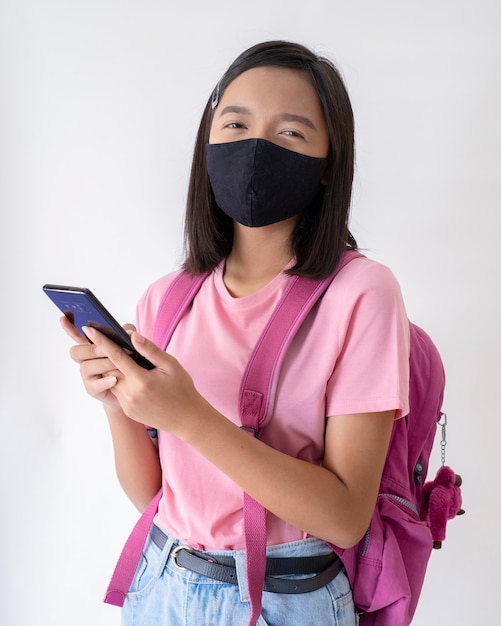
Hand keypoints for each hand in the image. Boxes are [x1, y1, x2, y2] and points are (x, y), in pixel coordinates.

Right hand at [60, 315, 129, 406]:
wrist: (135, 389)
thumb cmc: (130, 364)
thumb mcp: (131, 345)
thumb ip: (127, 333)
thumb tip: (127, 331)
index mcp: (92, 346)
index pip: (77, 335)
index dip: (69, 326)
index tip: (64, 316)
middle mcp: (86, 360)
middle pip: (77, 351)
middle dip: (94, 348)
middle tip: (109, 348)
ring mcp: (88, 375)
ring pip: (86, 366)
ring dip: (103, 363)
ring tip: (118, 364)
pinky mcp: (94, 389)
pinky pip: (94, 385)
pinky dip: (104, 382)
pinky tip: (114, 379)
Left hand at [81, 325, 206, 435]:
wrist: (186, 418)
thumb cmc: (181, 389)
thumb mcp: (171, 365)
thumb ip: (149, 350)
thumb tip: (132, 336)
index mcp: (141, 381)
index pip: (115, 356)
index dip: (102, 342)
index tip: (90, 330)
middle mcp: (130, 394)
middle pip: (109, 369)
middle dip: (107, 355)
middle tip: (111, 343)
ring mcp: (127, 405)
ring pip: (112, 380)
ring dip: (114, 369)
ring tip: (125, 361)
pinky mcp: (128, 411)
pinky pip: (118, 392)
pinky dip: (121, 382)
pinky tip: (134, 378)